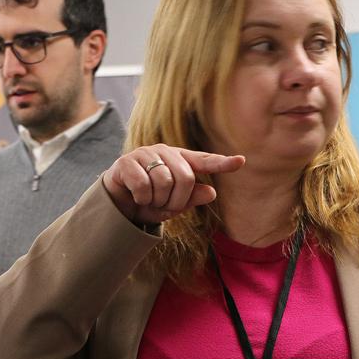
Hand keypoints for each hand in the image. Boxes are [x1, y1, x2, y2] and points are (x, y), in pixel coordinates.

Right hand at [100, 145, 244, 226]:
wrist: (117, 205)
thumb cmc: (149, 202)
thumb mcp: (173, 205)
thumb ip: (192, 198)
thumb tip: (211, 192)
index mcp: (179, 160)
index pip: (204, 160)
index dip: (222, 162)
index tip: (241, 161)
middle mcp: (164, 152)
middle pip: (185, 178)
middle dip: (176, 200)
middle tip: (164, 206)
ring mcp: (144, 154)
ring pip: (164, 181)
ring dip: (157, 201)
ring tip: (149, 201)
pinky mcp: (126, 161)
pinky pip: (143, 185)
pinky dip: (142, 198)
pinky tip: (136, 197)